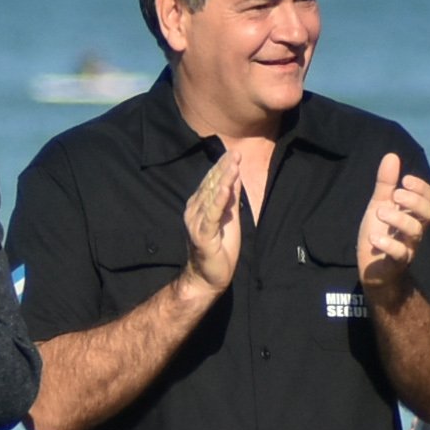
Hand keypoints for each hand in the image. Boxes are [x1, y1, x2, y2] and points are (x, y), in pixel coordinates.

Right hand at [178, 161, 249, 298]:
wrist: (208, 277)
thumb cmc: (219, 249)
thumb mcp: (229, 218)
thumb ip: (229, 198)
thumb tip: (234, 175)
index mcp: (199, 206)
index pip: (211, 182)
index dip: (222, 167)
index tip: (234, 153)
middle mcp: (194, 211)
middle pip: (210, 185)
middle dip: (224, 168)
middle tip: (236, 152)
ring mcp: (197, 223)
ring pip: (211, 197)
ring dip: (223, 179)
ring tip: (233, 164)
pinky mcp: (202, 235)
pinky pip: (212, 215)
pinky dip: (219, 201)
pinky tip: (225, 188)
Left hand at [355, 150, 429, 297]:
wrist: (372, 269)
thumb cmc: (380, 233)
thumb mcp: (379, 205)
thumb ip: (386, 184)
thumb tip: (391, 155)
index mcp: (412, 215)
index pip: (429, 200)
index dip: (421, 189)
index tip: (405, 180)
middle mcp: (414, 230)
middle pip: (429, 214)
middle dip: (415, 201)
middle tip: (395, 195)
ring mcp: (407, 247)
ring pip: (415, 232)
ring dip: (398, 218)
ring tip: (380, 211)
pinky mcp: (395, 263)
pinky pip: (399, 255)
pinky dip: (388, 244)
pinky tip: (375, 237)